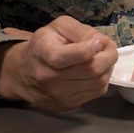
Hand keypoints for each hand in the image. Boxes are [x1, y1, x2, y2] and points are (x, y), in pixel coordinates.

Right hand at [0, 16, 117, 110]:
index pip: (65, 57)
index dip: (88, 49)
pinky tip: (97, 70)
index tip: (100, 41)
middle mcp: (49, 77)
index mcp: (43, 53)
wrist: (24, 73)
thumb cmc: (44, 45)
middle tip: (109, 46)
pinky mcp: (68, 105)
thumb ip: (80, 31)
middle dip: (109, 55)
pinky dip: (103, 78)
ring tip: (103, 57)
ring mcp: (59, 95)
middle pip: (91, 70)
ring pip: (99, 82)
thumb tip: (102, 41)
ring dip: (108, 67)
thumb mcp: (58, 27)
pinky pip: (97, 92)